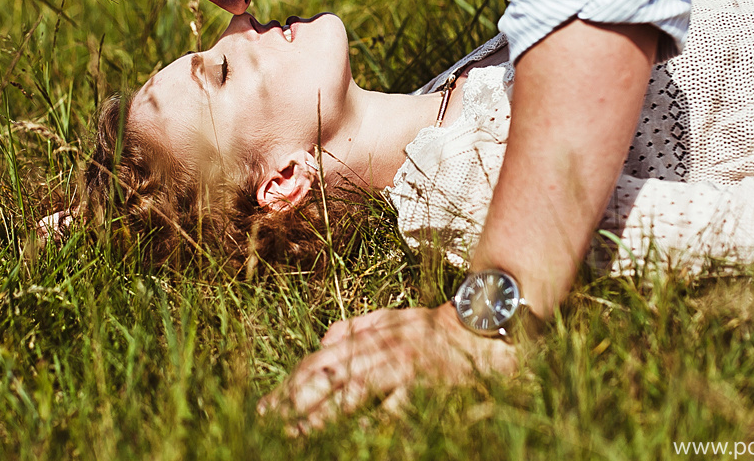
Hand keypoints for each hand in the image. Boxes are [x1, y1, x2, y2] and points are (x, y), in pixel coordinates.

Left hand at [259, 303, 517, 430]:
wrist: (487, 324)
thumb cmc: (439, 328)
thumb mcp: (394, 318)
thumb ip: (358, 327)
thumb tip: (323, 341)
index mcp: (372, 335)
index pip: (321, 360)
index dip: (291, 384)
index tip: (267, 406)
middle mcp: (382, 347)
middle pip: (329, 375)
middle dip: (295, 401)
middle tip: (266, 423)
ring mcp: (404, 365)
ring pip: (353, 391)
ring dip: (321, 415)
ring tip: (296, 436)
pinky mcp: (427, 383)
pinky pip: (395, 407)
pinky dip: (374, 420)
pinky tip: (354, 435)